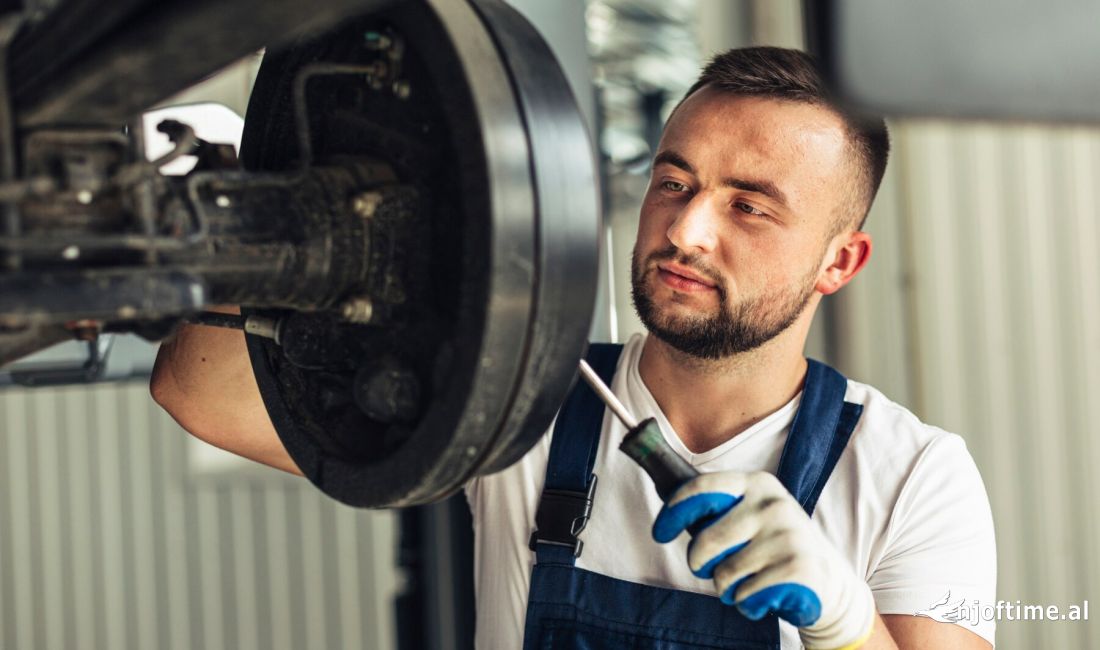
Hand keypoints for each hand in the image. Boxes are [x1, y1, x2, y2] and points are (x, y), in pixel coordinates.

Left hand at [653, 470, 874, 649]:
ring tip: (748, 581)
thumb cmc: (774, 547)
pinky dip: (746, 603)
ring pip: (724, 574)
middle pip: (706, 540)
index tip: (660, 532)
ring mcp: (787, 536)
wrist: (829, 582)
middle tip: (715, 569)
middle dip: (700, 564)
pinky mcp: (797, 569)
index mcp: (756, 484)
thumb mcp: (751, 515)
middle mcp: (772, 505)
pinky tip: (764, 595)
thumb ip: (717, 510)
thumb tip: (669, 508)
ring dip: (727, 588)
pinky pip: (745, 595)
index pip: (702, 488)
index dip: (675, 511)